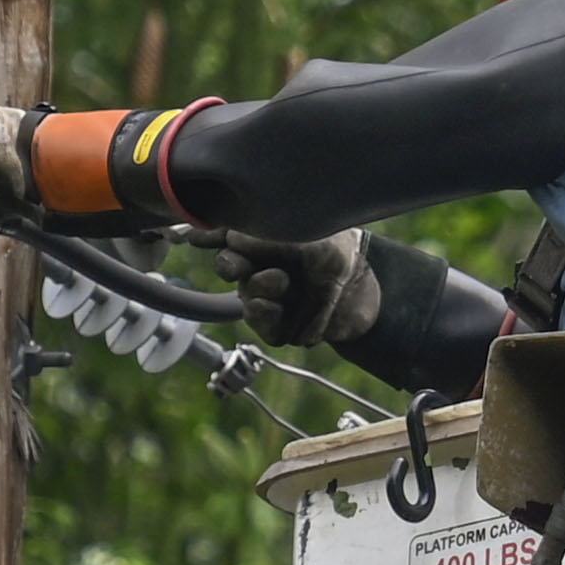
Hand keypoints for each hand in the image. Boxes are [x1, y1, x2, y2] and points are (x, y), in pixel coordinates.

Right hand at [224, 227, 380, 346]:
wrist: (367, 289)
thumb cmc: (339, 254)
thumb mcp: (305, 239)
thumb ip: (267, 239)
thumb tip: (230, 238)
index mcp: (265, 242)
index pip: (228, 237)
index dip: (210, 236)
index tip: (197, 237)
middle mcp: (262, 269)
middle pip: (227, 266)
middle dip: (229, 266)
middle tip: (237, 266)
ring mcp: (269, 298)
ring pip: (244, 296)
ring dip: (258, 287)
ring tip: (283, 281)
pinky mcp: (279, 327)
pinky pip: (260, 324)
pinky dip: (266, 315)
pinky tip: (277, 306)